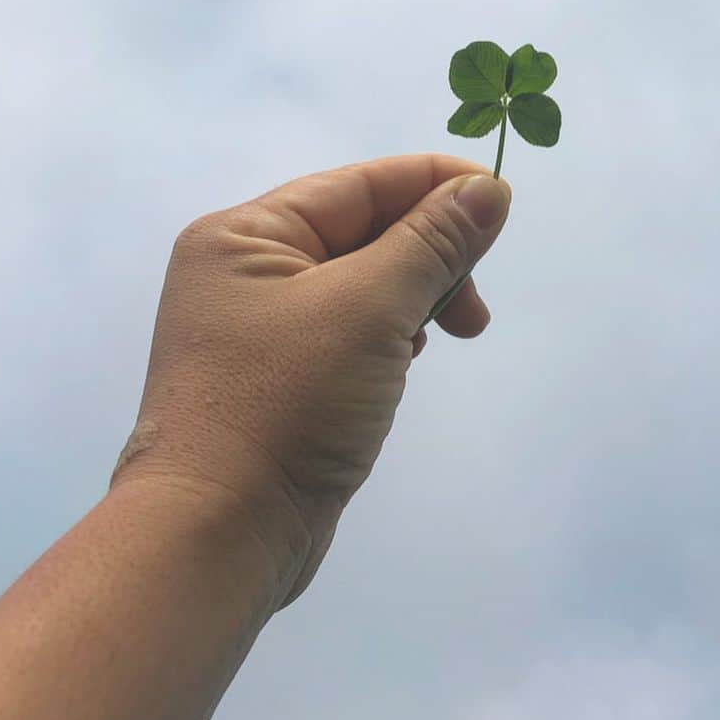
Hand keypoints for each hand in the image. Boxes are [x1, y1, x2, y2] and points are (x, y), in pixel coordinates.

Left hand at [108, 154, 511, 609]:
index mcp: (245, 234)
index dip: (436, 184)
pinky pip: (347, 330)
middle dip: (430, 255)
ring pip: (360, 283)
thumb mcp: (371, 307)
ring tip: (446, 337)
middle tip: (476, 309)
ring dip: (414, 297)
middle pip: (362, 230)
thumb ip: (434, 241)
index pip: (360, 184)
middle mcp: (242, 270)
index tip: (502, 203)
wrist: (217, 535)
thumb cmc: (287, 403)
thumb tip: (487, 189)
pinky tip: (406, 362)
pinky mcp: (275, 379)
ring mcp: (255, 329)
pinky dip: (388, 336)